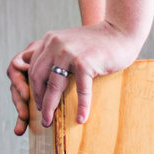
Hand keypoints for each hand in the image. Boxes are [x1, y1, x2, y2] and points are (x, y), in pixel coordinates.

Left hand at [7, 21, 145, 134]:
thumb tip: (43, 74)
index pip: (33, 67)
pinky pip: (80, 90)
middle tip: (42, 116)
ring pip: (53, 85)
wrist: (120, 32)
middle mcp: (55, 45)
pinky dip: (81, 106)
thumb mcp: (69, 43)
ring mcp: (68, 53)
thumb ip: (55, 52)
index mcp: (49, 40)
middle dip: (38, 99)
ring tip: (49, 121)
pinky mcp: (84, 62)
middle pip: (37, 77)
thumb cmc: (96, 42)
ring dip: (50, 106)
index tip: (37, 102)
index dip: (33, 87)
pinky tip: (81, 118)